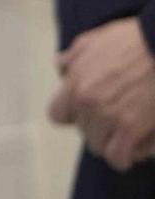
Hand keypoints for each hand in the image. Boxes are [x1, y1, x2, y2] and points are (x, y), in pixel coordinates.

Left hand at [49, 17, 154, 170]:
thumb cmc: (135, 40)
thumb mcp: (94, 40)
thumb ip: (74, 58)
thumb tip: (62, 69)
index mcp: (75, 82)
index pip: (58, 115)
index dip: (74, 116)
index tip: (91, 113)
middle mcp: (86, 102)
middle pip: (84, 132)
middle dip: (100, 128)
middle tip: (121, 118)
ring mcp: (107, 116)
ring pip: (100, 147)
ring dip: (115, 143)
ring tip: (133, 132)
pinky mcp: (131, 128)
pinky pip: (119, 158)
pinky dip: (128, 156)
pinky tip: (140, 145)